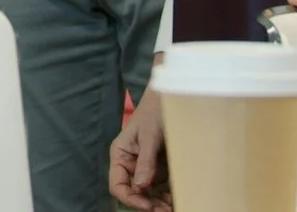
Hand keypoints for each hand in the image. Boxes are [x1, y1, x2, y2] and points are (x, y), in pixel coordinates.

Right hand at [109, 94, 172, 209]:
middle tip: (166, 210)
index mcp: (121, 155)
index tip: (147, 205)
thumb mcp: (150, 135)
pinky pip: (163, 186)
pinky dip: (169, 195)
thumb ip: (145, 160)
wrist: (174, 96)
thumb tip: (142, 187)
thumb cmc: (156, 110)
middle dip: (148, 204)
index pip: (118, 185)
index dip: (130, 198)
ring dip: (160, 203)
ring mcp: (147, 167)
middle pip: (135, 192)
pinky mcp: (162, 167)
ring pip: (150, 193)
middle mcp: (132, 164)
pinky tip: (178, 198)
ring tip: (174, 207)